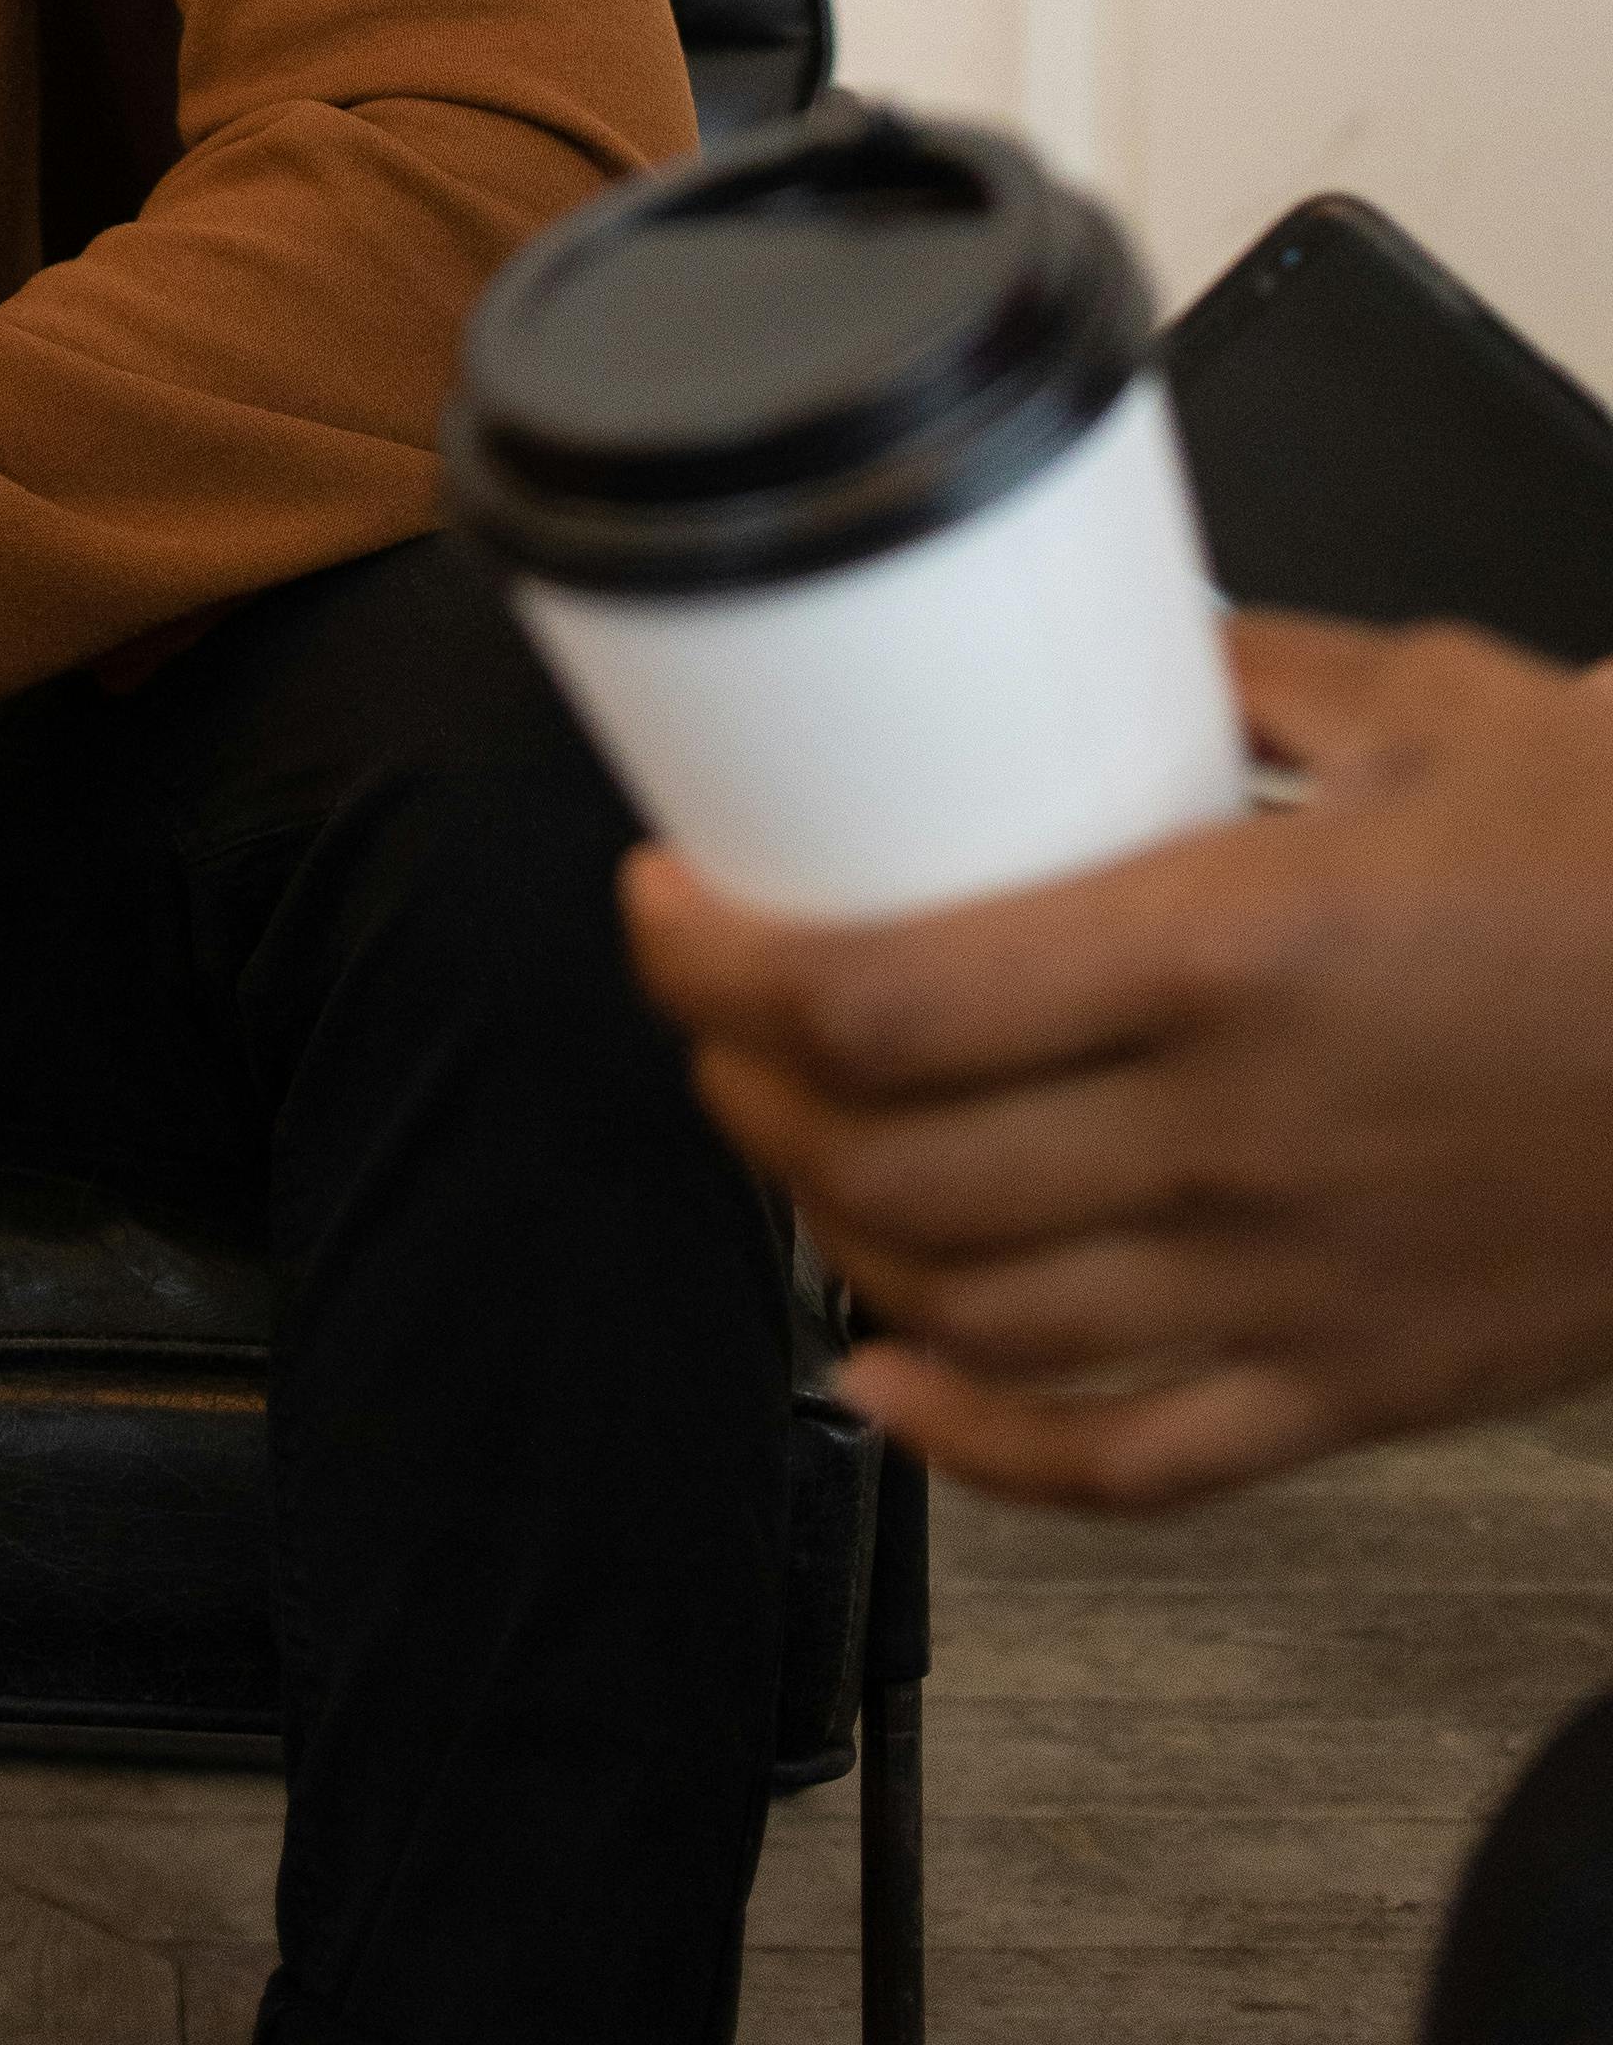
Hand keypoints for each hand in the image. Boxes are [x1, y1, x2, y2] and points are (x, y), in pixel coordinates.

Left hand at [622, 614, 1612, 1511]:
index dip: (718, 960)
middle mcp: (1235, 1138)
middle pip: (889, 1158)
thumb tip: (1086, 630)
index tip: (663, 898)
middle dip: (743, 1081)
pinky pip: (1134, 1463)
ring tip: (785, 1135)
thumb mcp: (1431, 697)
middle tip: (708, 997)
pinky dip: (984, 1448)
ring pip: (972, 1308)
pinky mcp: (1360, 1385)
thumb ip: (1236, 670)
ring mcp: (1294, 1285)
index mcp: (1231, 949)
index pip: (884, 995)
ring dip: (834, 1232)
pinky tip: (894, 1390)